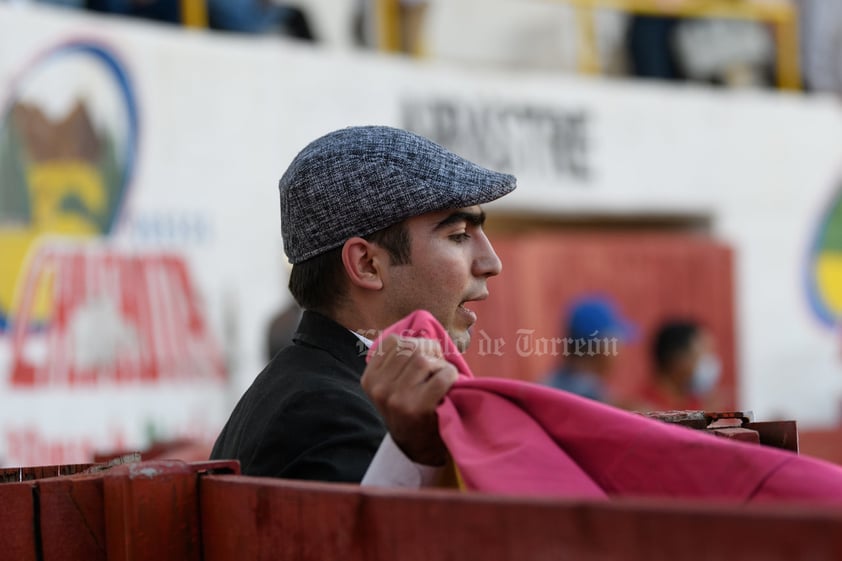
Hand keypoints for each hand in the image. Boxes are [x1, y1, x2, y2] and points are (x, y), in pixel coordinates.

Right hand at [361, 335, 457, 465]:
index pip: (394, 342)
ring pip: (424, 359)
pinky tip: (450, 384)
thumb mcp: (392, 386)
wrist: (417, 448)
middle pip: (411, 348)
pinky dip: (451, 375)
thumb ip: (398, 360)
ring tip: (441, 377)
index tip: (423, 358)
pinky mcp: (417, 408)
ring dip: (440, 365)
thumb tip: (423, 329)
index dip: (414, 343)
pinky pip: (441, 376)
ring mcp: (396, 399)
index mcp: (370, 379)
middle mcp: (379, 388)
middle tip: (437, 368)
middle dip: (430, 352)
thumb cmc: (410, 409)